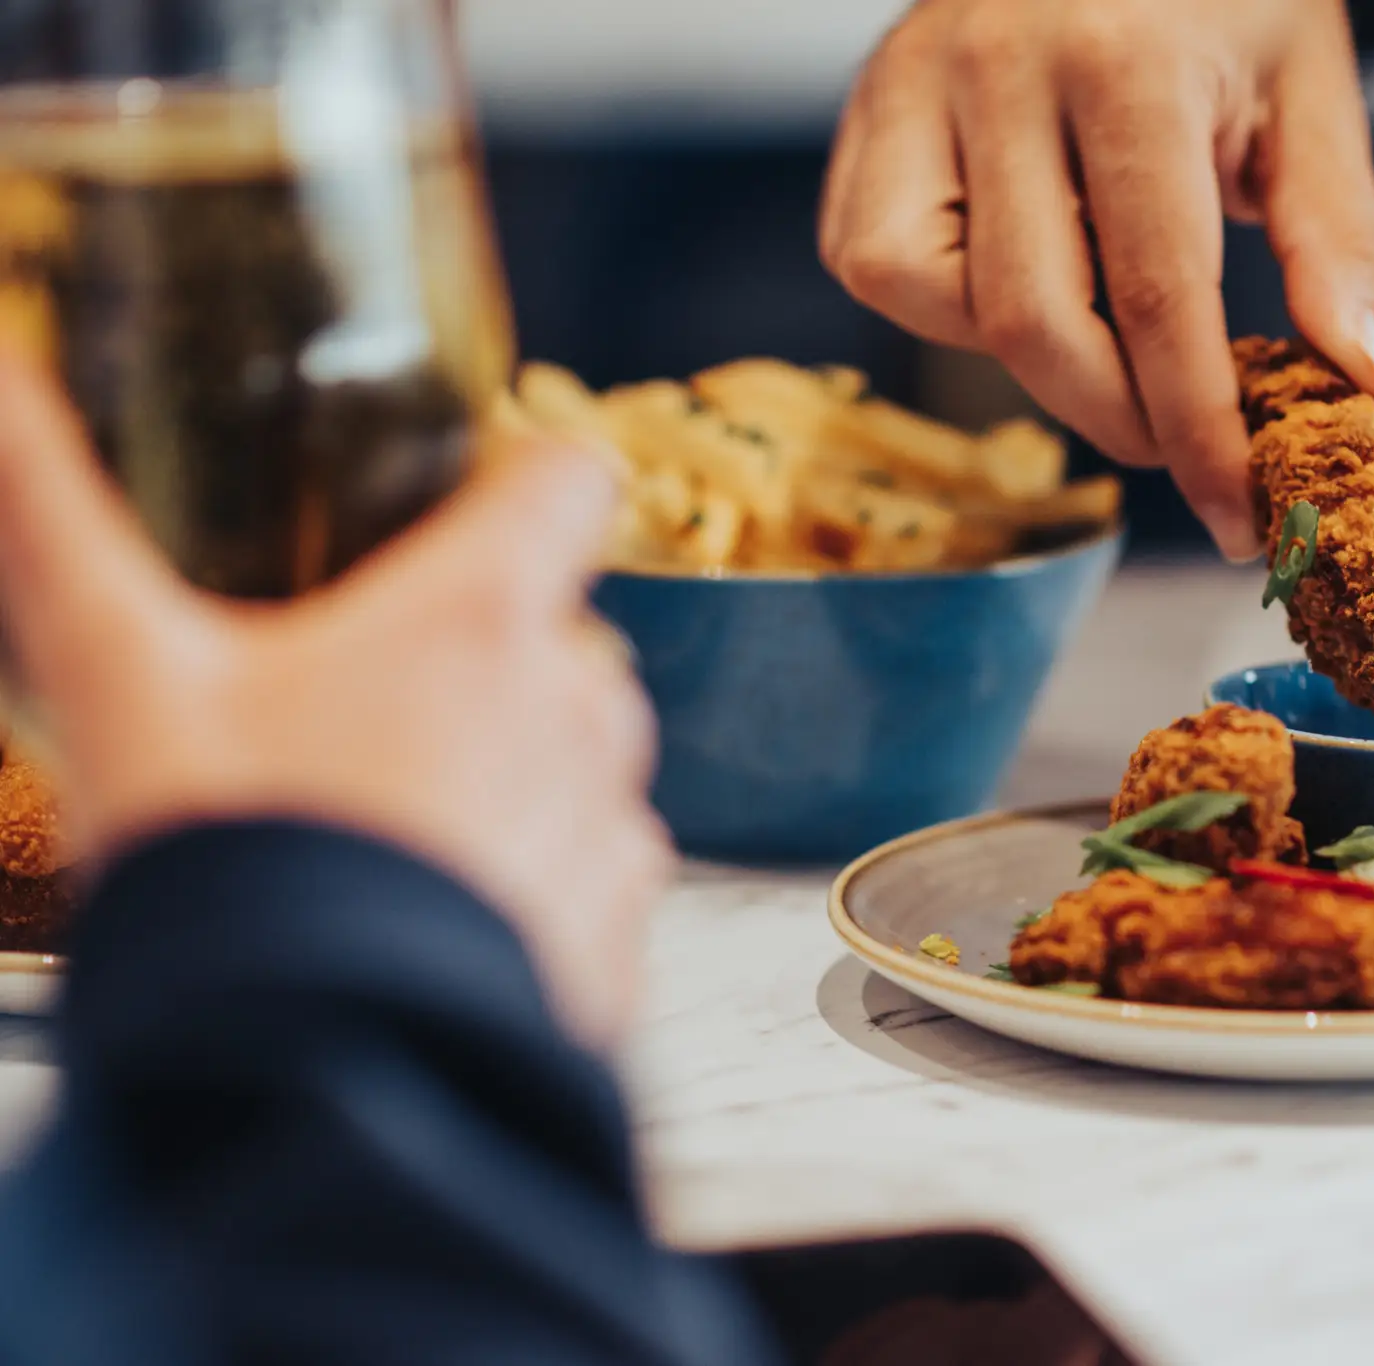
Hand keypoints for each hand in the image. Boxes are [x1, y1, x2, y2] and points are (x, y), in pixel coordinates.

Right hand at [0, 357, 669, 1049]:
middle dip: (498, 651)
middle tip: (379, 700)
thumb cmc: (230, 863)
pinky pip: (603, 878)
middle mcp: (576, 711)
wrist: (307, 1074)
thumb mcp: (121, 676)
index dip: (528, 474)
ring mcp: (608, 830)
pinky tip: (444, 913)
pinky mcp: (620, 943)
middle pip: (572, 630)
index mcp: (478, 620)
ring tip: (398, 822)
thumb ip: (57, 524)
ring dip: (525, 766)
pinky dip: (544, 880)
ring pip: (593, 757)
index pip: (572, 480)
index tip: (473, 497)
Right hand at [821, 0, 1373, 558]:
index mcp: (1126, 61)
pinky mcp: (867, 107)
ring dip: (1026, 359)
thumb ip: (1337, 240)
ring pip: (931, 297)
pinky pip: (873, 258)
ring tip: (1104, 338)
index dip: (1200, 433)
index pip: (1158, 299)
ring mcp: (913, 82)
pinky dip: (944, 304)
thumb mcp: (1310, 89)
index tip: (1239, 516)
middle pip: (1034, 321)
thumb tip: (1362, 387)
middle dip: (1119, 421)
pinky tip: (1022, 277)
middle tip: (1180, 447)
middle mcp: (998, 65)